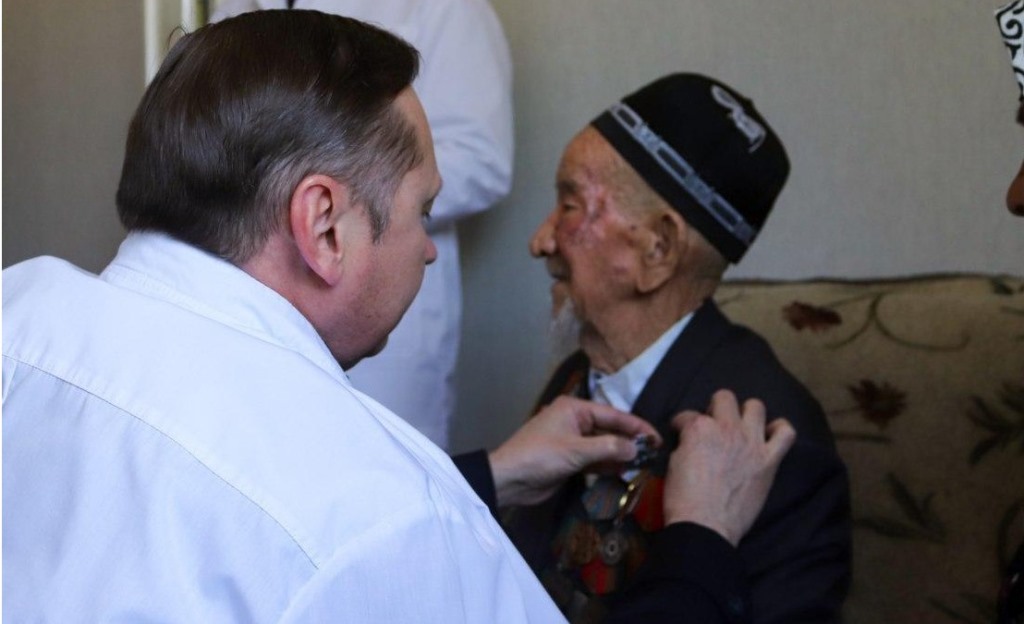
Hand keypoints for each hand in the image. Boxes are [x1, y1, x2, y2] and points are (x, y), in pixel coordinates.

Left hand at [489, 396, 660, 507]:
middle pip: (610, 429)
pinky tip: (624, 471)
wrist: (509, 479)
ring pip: (603, 446)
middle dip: (630, 441)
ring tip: (644, 464)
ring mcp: (572, 441)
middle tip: (654, 453)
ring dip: (620, 455)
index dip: (637, 426)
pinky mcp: (569, 459)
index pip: (613, 415)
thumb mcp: (576, 451)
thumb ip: (609, 448)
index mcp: (574, 409)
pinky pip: (595, 459)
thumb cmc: (540, 457)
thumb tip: (637, 447)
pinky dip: (608, 465)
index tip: (657, 437)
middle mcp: (575, 421)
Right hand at [662, 389, 795, 546]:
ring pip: (756, 406)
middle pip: (724, 398)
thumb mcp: (674, 463)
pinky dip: (779, 430)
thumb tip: (692, 442)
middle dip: (714, 409)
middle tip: (712, 427)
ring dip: (746, 414)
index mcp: (699, 428)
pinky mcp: (769, 459)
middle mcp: (727, 427)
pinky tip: (770, 435)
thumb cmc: (683, 499)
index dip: (682, 424)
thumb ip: (686, 444)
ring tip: (741, 428)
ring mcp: (751, 442)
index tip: (681, 434)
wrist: (706, 526)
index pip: (688, 415)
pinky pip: (786, 433)